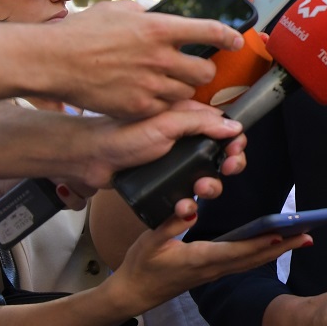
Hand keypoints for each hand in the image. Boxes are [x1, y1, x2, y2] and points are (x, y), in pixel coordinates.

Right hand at [45, 0, 243, 118]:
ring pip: (188, 92)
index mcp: (158, 28)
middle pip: (205, 70)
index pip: (209, 31)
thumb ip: (145, 15)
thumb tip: (159, 16)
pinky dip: (163, 104)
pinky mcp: (138, 107)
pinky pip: (165, 108)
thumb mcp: (118, 11)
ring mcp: (149, 84)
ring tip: (169, 81)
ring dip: (184, 88)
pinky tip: (152, 96)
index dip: (229, 36)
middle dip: (204, 70)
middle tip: (195, 67)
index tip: (236, 40)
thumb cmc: (81, 32)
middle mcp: (159, 57)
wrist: (52, 61)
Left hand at [71, 100, 245, 190]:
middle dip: (229, 164)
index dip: (234, 140)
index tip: (234, 150)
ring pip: (208, 178)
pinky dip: (190, 204)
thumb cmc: (123, 135)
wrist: (91, 160)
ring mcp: (176, 163)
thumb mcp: (166, 123)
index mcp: (188, 119)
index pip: (223, 127)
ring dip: (212, 186)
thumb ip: (201, 123)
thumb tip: (234, 127)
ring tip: (201, 188)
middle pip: (221, 154)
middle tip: (225, 169)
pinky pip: (188, 196)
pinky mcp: (166, 184)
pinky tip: (184, 206)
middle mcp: (185, 140)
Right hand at [105, 197, 307, 316]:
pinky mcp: (213, 272)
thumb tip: (191, 208)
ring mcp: (215, 272)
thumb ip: (171, 224)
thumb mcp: (150, 241)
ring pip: (252, 262)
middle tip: (309, 236)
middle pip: (254, 258)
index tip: (283, 233)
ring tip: (302, 239)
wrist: (133, 294)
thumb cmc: (141, 265)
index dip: (261, 243)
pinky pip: (244, 263)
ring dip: (278, 251)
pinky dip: (263, 254)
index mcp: (200, 259)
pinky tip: (275, 245)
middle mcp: (213, 268)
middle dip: (282, 247)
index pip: (237, 251)